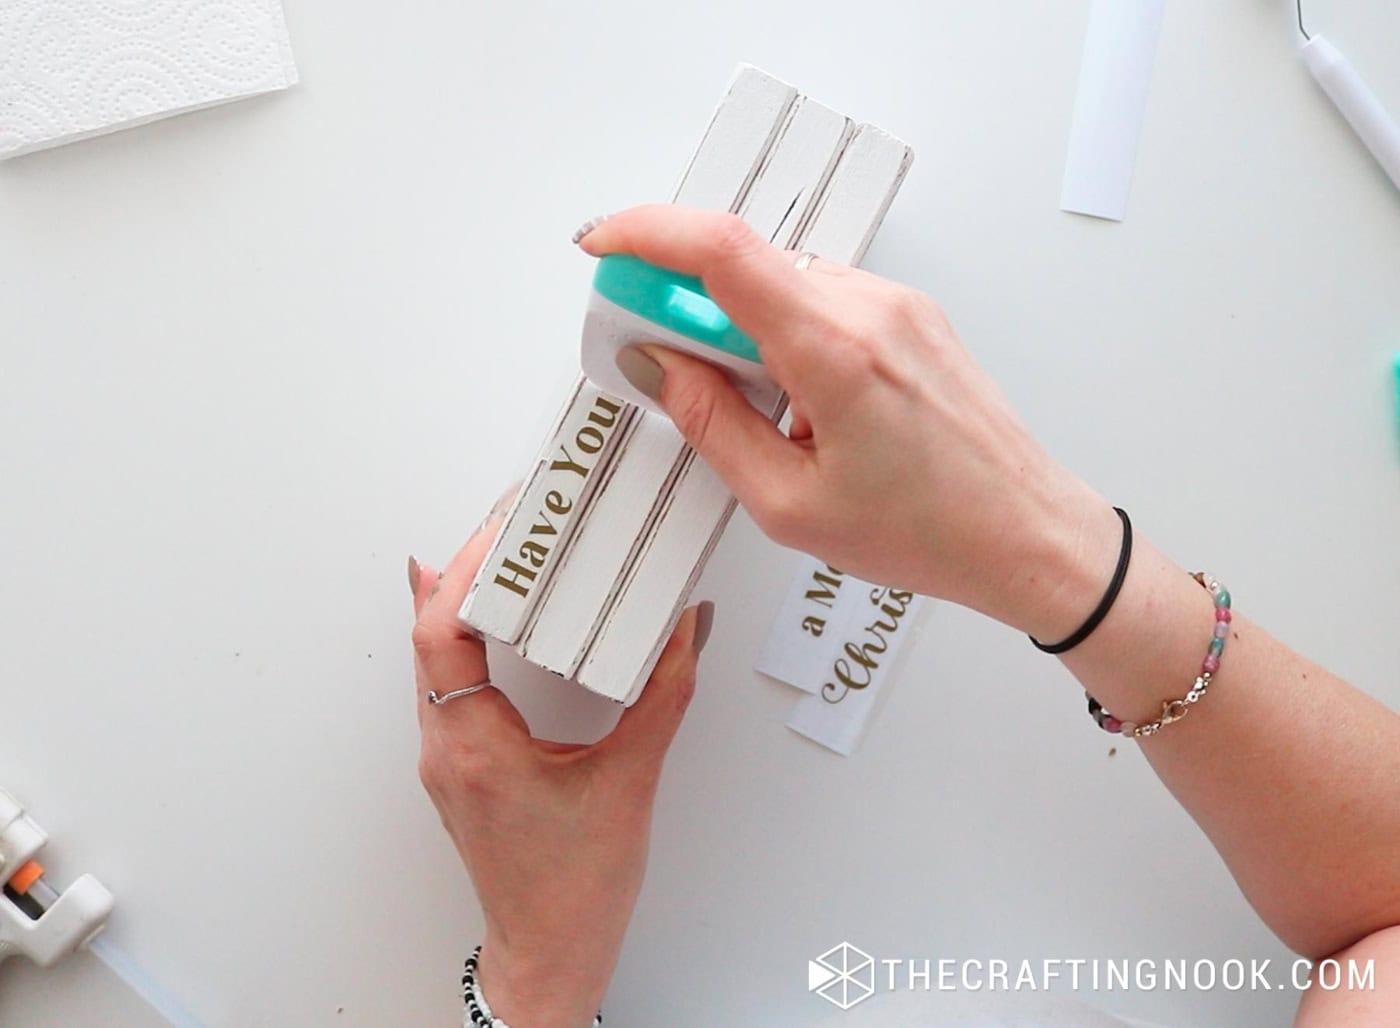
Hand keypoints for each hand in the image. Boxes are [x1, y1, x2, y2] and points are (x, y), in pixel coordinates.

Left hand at [409, 498, 709, 1027]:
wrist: (550, 956)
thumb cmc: (577, 892)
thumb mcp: (631, 783)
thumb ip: (662, 698)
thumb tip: (684, 631)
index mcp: (474, 748)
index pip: (443, 634)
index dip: (465, 571)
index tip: (501, 528)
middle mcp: (446, 748)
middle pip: (430, 634)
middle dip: (465, 569)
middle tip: (509, 521)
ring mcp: (447, 759)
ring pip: (433, 658)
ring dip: (460, 600)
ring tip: (502, 553)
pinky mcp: (461, 766)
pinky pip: (446, 682)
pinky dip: (463, 636)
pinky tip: (486, 616)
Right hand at [581, 206, 1120, 640]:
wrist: (1026, 533)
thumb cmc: (928, 531)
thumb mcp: (790, 505)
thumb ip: (711, 424)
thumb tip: (657, 364)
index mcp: (836, 350)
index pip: (722, 249)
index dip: (648, 234)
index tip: (604, 247)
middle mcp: (870, 307)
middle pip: (744, 267)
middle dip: (684, 306)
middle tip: (658, 364)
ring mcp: (896, 305)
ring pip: (780, 285)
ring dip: (737, 329)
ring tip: (749, 412)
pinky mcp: (909, 315)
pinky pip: (819, 300)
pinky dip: (780, 335)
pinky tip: (791, 403)